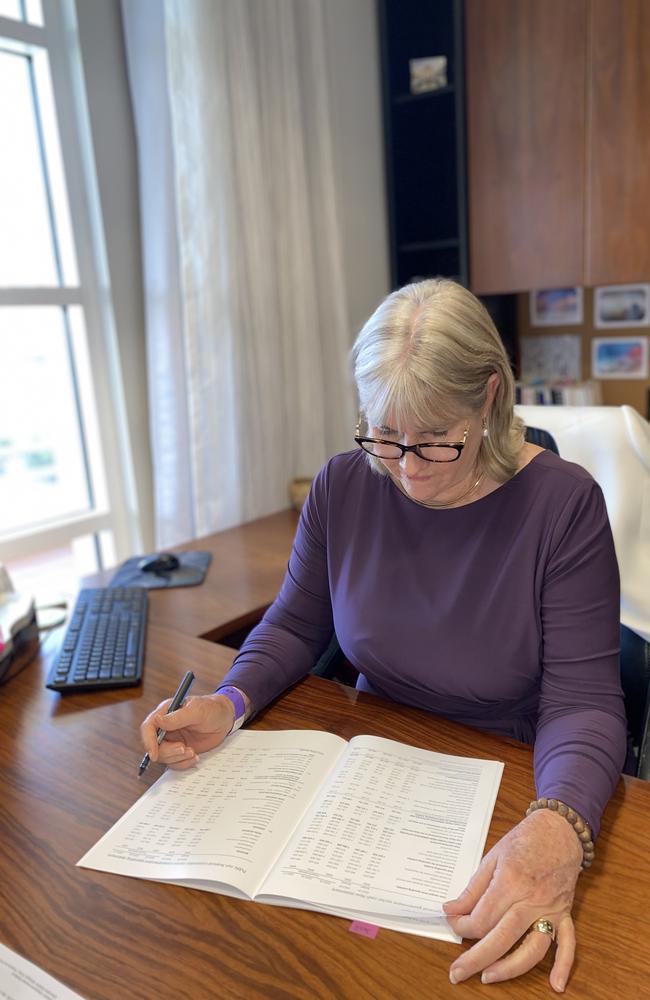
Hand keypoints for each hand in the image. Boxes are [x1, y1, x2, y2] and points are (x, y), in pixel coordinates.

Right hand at [140, 693, 235, 769]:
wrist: (225, 719)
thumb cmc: (212, 709)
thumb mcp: (197, 711)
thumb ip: (177, 717)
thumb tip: (157, 720)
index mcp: (165, 713)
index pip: (148, 727)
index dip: (148, 741)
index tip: (154, 754)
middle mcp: (166, 727)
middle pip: (154, 746)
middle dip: (168, 752)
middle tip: (184, 749)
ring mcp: (172, 739)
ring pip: (163, 756)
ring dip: (177, 758)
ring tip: (192, 751)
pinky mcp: (180, 750)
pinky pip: (174, 762)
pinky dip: (183, 763)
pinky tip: (195, 756)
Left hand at [442, 808, 582, 991]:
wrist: (559, 829)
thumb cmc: (524, 840)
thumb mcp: (492, 857)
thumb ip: (472, 888)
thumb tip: (451, 910)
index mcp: (510, 882)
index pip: (482, 917)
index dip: (463, 925)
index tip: (453, 922)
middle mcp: (532, 900)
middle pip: (501, 938)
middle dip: (476, 958)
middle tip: (456, 973)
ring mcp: (551, 909)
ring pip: (533, 948)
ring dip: (510, 968)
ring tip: (489, 977)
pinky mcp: (564, 913)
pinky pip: (568, 943)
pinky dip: (564, 965)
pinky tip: (556, 985)